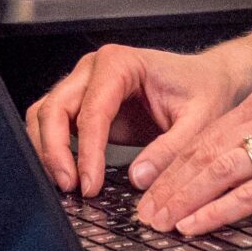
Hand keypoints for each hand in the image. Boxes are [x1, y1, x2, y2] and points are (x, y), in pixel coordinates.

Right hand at [24, 44, 245, 196]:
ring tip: (67, 185)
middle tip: (71, 187)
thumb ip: (171, 149)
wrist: (205, 80)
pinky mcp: (83, 104)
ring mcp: (84, 84)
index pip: (92, 110)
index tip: (90, 184)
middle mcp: (95, 69)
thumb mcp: (199, 121)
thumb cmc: (203, 90)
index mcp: (121, 62)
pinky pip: (54, 124)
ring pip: (45, 115)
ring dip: (48, 151)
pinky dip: (53, 149)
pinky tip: (68, 174)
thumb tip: (139, 178)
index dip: (87, 151)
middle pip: (55, 107)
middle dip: (55, 151)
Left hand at [133, 86, 251, 236]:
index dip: (170, 168)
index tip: (145, 193)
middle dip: (169, 186)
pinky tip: (197, 224)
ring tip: (160, 222)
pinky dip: (218, 211)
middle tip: (143, 213)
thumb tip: (202, 179)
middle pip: (207, 152)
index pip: (205, 136)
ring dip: (185, 200)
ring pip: (223, 170)